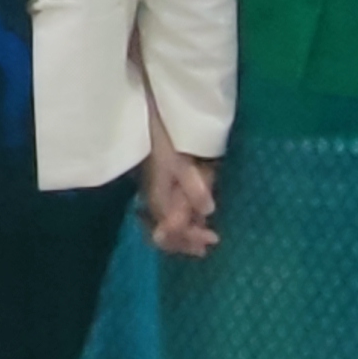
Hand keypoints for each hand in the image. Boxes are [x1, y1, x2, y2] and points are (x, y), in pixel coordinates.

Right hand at [138, 133, 218, 257]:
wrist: (144, 118)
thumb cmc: (162, 139)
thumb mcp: (179, 163)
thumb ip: (193, 188)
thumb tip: (209, 212)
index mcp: (159, 199)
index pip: (172, 232)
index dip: (191, 239)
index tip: (213, 237)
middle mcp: (154, 200)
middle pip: (166, 232)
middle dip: (187, 240)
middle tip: (210, 241)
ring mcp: (154, 192)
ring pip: (166, 222)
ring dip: (184, 231)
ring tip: (203, 233)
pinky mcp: (157, 183)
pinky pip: (166, 209)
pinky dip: (181, 217)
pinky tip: (191, 214)